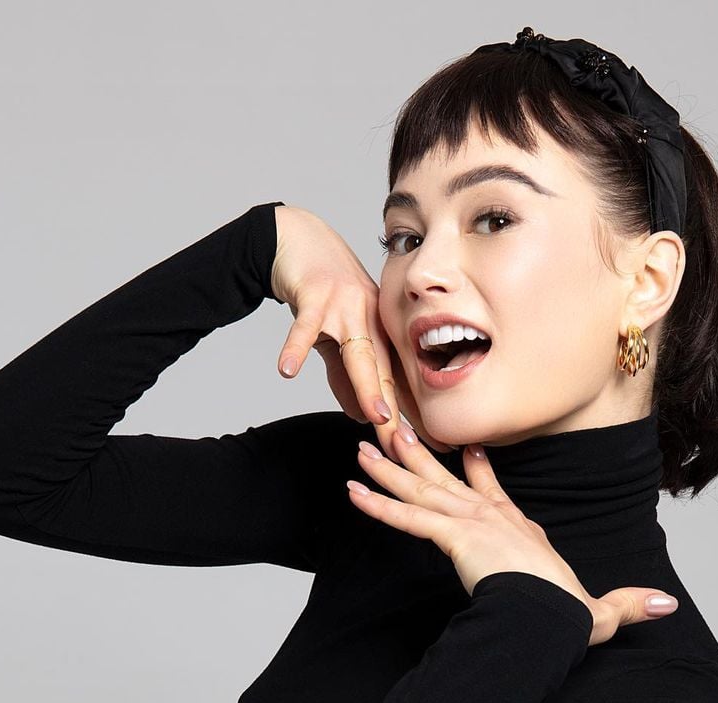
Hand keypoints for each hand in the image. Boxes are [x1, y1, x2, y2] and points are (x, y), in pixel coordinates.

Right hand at [270, 205, 448, 462]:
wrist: (299, 239)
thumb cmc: (323, 290)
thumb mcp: (338, 337)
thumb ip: (346, 375)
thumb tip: (360, 414)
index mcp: (380, 333)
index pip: (399, 383)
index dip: (413, 417)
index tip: (430, 448)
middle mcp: (371, 321)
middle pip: (385, 374)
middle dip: (398, 414)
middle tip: (410, 447)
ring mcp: (346, 306)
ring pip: (358, 352)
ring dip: (367, 385)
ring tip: (375, 417)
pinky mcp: (315, 294)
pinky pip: (304, 325)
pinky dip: (295, 347)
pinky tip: (287, 370)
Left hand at [346, 433, 678, 644]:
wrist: (550, 620)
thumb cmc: (568, 616)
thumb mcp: (600, 612)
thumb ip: (627, 605)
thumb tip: (666, 604)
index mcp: (520, 532)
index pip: (494, 494)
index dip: (477, 472)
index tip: (463, 452)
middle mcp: (493, 519)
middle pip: (448, 480)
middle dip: (417, 455)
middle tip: (390, 430)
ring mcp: (473, 524)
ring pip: (422, 490)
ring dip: (388, 469)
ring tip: (361, 448)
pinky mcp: (455, 536)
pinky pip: (408, 517)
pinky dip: (379, 504)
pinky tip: (353, 491)